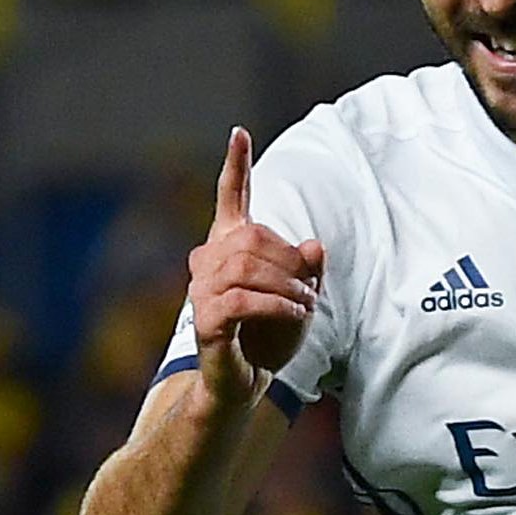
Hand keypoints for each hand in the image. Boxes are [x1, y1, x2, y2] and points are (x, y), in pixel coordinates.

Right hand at [189, 129, 324, 412]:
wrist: (247, 381)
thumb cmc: (270, 335)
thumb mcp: (301, 297)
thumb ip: (307, 269)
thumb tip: (314, 244)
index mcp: (230, 247)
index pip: (231, 199)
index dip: (235, 166)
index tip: (239, 132)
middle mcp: (209, 261)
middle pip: (254, 240)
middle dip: (292, 266)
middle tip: (311, 293)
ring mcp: (202, 290)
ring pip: (248, 269)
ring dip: (288, 288)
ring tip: (306, 308)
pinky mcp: (206, 320)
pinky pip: (244, 300)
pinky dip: (278, 307)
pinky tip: (296, 316)